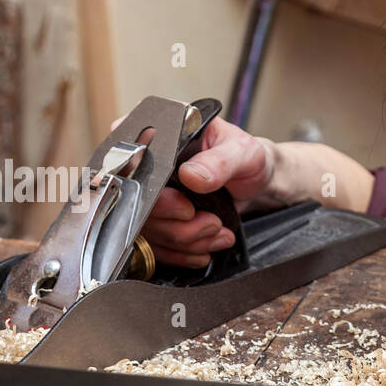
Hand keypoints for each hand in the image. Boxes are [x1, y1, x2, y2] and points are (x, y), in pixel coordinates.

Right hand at [115, 115, 294, 268]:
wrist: (255, 182)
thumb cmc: (247, 157)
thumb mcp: (242, 152)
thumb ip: (219, 161)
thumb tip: (190, 175)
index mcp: (159, 133)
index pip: (130, 161)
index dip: (151, 191)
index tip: (186, 207)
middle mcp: (146, 163)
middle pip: (137, 204)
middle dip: (179, 224)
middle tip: (212, 222)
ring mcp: (147, 193)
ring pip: (149, 230)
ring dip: (188, 240)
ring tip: (217, 230)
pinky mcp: (155, 219)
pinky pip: (156, 247)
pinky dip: (184, 252)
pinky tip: (208, 244)